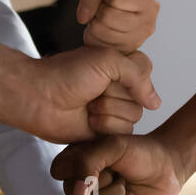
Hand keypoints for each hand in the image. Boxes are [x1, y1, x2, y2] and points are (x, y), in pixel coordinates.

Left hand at [27, 46, 160, 141]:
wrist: (39, 97)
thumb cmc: (66, 74)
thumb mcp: (107, 60)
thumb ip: (138, 75)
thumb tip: (156, 103)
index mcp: (120, 67)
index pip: (146, 71)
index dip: (129, 74)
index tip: (107, 70)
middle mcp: (119, 89)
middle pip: (141, 99)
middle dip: (115, 96)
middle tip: (93, 91)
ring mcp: (112, 111)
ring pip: (133, 118)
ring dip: (107, 111)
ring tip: (88, 106)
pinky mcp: (104, 132)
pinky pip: (121, 134)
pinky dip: (103, 127)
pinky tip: (86, 121)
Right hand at [51, 133, 186, 194]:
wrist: (168, 168)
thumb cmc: (141, 152)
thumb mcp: (112, 147)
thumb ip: (87, 163)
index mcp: (76, 159)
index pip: (59, 170)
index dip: (80, 169)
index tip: (102, 160)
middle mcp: (81, 181)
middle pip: (74, 193)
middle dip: (103, 182)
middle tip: (118, 172)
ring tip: (126, 184)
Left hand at [78, 0, 158, 51]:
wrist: (120, 7)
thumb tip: (82, 19)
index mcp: (150, 2)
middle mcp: (148, 23)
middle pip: (107, 15)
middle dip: (99, 8)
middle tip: (106, 6)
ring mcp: (137, 40)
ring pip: (100, 29)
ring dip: (94, 21)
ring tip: (104, 17)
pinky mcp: (123, 51)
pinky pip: (96, 42)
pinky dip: (93, 34)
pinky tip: (103, 28)